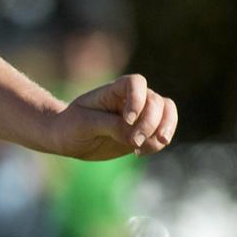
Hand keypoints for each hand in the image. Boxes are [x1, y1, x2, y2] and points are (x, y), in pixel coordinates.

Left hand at [49, 73, 177, 159]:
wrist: (69, 139)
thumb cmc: (72, 126)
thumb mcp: (85, 124)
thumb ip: (111, 126)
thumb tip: (135, 136)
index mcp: (114, 90)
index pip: (136, 83)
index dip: (137, 99)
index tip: (127, 120)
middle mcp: (132, 99)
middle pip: (156, 102)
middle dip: (150, 123)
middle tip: (134, 142)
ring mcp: (140, 114)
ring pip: (167, 113)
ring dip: (164, 130)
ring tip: (150, 145)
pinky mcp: (144, 131)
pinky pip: (162, 132)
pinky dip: (157, 143)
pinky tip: (139, 153)